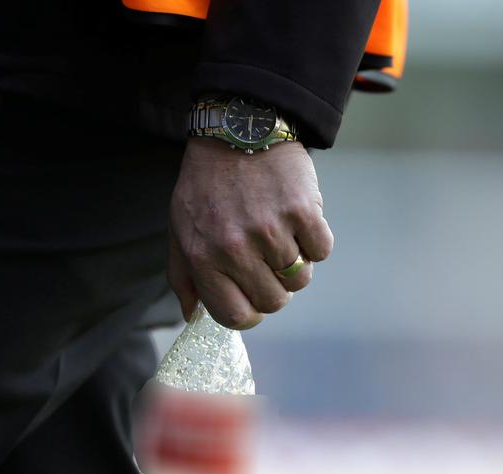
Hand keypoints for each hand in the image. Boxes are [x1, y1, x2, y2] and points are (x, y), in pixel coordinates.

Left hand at [167, 138, 332, 328]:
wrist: (237, 129)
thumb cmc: (206, 184)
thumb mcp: (180, 228)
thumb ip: (183, 276)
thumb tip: (193, 315)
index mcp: (203, 258)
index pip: (236, 316)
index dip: (249, 313)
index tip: (253, 298)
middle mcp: (235, 249)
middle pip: (273, 302)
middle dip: (274, 288)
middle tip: (268, 261)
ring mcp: (271, 230)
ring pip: (300, 279)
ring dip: (295, 262)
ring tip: (281, 235)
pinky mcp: (302, 211)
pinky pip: (322, 251)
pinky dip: (315, 241)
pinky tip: (298, 221)